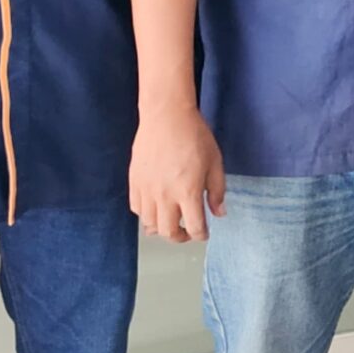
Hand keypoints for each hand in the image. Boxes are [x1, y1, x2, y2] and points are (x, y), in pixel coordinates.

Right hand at [130, 105, 225, 242]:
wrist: (166, 116)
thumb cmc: (194, 135)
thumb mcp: (215, 162)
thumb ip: (217, 191)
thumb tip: (218, 213)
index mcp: (188, 192)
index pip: (194, 227)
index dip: (201, 235)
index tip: (203, 233)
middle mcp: (165, 195)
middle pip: (169, 232)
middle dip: (181, 237)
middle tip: (187, 231)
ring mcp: (147, 189)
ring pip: (149, 224)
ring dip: (162, 227)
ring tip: (171, 219)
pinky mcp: (134, 181)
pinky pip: (136, 208)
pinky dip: (146, 214)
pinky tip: (155, 206)